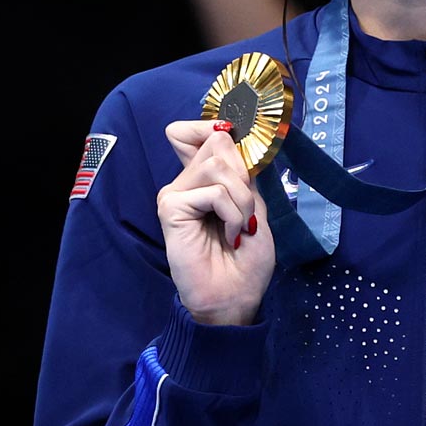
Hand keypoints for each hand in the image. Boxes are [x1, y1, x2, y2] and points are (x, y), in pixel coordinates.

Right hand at [158, 122, 272, 326]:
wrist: (234, 298)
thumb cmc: (245, 259)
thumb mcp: (254, 207)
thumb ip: (242, 173)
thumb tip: (230, 134)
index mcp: (205, 178)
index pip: (200, 129)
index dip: (224, 127)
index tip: (245, 156)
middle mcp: (187, 181)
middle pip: (217, 139)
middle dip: (244, 174)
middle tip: (245, 211)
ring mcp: (176, 193)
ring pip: (218, 164)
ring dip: (241, 198)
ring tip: (239, 226)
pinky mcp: (171, 207)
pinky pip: (213, 191)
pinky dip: (232, 212)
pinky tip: (230, 235)